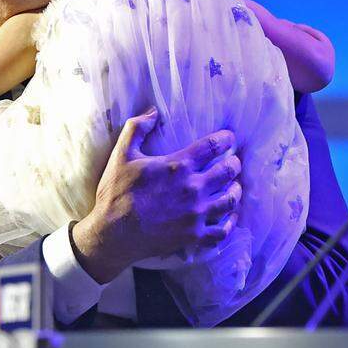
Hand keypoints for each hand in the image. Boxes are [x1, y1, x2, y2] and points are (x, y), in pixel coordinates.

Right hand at [71, 107, 241, 283]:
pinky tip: (230, 216)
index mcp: (178, 165)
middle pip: (228, 171)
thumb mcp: (122, 154)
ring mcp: (196, 214)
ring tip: (234, 186)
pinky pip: (223, 230)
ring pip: (230, 200)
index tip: (229, 138)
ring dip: (235, 190)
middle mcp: (193, 188)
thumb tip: (153, 112)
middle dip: (234, 164)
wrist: (113, 234)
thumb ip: (137, 128)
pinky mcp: (194, 235)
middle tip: (233, 162)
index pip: (213, 146)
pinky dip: (230, 222)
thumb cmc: (116, 193)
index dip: (226, 139)